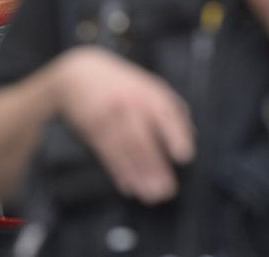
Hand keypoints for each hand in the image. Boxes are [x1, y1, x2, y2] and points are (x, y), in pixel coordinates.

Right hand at [53, 46, 194, 203]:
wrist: (76, 73)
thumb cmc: (119, 82)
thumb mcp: (147, 84)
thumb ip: (171, 107)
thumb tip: (192, 134)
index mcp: (147, 92)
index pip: (165, 114)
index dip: (176, 135)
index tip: (183, 156)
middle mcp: (128, 104)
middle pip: (142, 138)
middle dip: (155, 166)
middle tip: (167, 190)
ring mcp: (107, 116)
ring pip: (125, 151)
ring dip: (138, 175)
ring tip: (151, 195)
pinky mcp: (91, 129)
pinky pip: (107, 153)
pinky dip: (118, 172)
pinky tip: (129, 186)